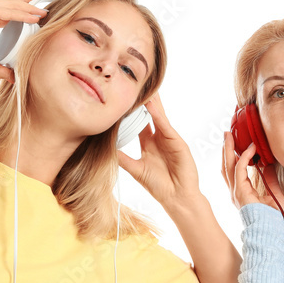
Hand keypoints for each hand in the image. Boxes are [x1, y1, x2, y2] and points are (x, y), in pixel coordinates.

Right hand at [0, 0, 48, 82]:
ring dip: (28, 7)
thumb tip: (12, 78)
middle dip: (25, 2)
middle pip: (10, 5)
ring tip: (42, 10)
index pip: (4, 15)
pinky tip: (32, 15)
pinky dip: (21, 13)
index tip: (30, 15)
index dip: (18, 14)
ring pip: (11, 6)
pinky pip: (7, 11)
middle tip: (39, 2)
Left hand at [117, 92, 201, 213]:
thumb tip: (105, 148)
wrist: (177, 197)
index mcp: (149, 143)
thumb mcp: (136, 169)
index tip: (121, 99)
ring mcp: (169, 138)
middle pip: (149, 115)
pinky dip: (159, 116)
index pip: (138, 123)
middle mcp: (159, 138)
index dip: (131, 112)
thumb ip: (122, 158)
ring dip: (151, 102)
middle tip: (134, 85)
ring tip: (144, 87)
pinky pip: (166, 126)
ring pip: (158, 116)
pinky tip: (152, 106)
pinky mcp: (177, 142)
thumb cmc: (159, 186)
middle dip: (143, 102)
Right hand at [221, 132, 283, 212]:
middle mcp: (235, 192)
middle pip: (226, 166)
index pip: (235, 171)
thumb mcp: (275, 192)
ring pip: (228, 166)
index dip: (236, 156)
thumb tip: (269, 164)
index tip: (242, 144)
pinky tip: (250, 148)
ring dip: (228, 149)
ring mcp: (236, 192)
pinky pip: (240, 169)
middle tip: (227, 134)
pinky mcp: (240, 192)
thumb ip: (271, 178)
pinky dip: (245, 157)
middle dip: (226, 149)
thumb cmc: (273, 218)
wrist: (271, 231)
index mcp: (242, 192)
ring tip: (228, 136)